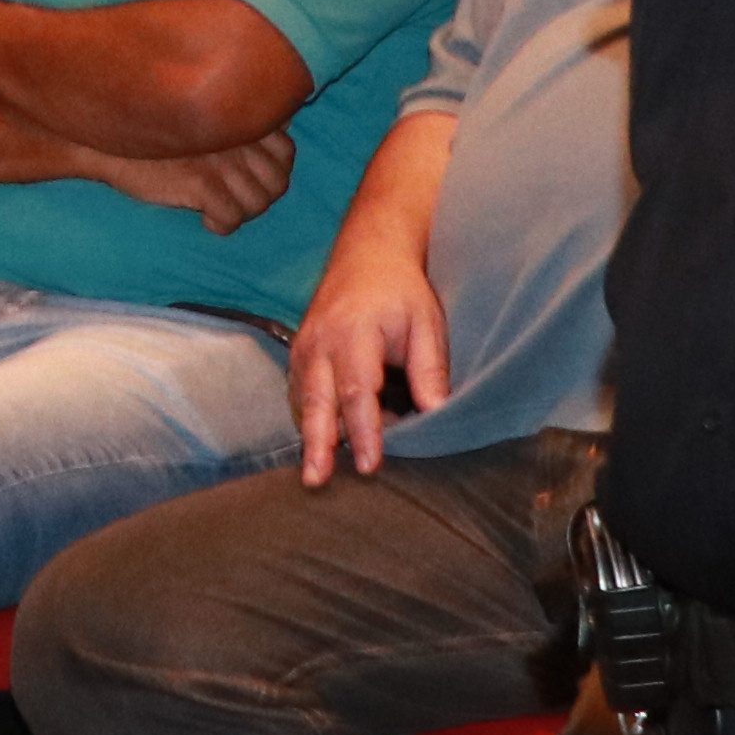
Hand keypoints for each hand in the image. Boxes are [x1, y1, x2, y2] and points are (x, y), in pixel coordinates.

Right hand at [77, 128, 292, 229]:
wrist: (107, 142)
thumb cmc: (150, 127)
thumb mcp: (197, 114)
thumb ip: (233, 120)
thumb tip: (274, 127)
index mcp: (238, 118)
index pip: (286, 151)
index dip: (276, 170)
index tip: (252, 178)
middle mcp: (236, 137)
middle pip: (277, 182)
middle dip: (262, 197)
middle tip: (236, 199)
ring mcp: (221, 161)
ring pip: (258, 203)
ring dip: (242, 213)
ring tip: (220, 209)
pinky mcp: (201, 183)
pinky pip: (231, 217)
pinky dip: (222, 225)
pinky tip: (205, 221)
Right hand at [292, 238, 451, 482]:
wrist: (366, 254)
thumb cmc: (401, 292)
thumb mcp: (427, 323)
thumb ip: (429, 369)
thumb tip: (436, 415)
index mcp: (354, 332)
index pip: (358, 390)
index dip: (363, 430)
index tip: (369, 464)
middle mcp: (320, 342)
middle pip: (317, 400)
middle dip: (317, 443)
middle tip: (316, 479)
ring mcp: (304, 347)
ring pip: (303, 400)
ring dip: (309, 436)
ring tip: (315, 474)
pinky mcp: (298, 353)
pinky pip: (299, 392)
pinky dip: (307, 419)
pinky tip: (317, 445)